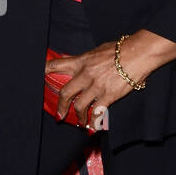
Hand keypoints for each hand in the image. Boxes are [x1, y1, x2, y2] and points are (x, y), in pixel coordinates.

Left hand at [45, 27, 175, 126]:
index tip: (37, 77)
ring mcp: (96, 87)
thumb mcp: (97, 50)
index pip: (56, 65)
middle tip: (59, 114)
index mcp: (81, 62)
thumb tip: (75, 62)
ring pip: (79, 106)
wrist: (138, 53)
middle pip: (65, 93)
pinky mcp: (108, 96)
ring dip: (78, 117)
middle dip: (61, 106)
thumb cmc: (120, 49)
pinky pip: (96, 112)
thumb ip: (85, 59)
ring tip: (80, 122)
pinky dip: (93, 121)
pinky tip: (92, 125)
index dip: (44, 71)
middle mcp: (85, 75)